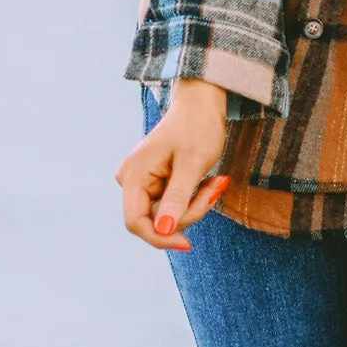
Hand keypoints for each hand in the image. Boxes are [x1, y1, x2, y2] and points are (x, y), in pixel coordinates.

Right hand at [115, 79, 229, 251]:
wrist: (202, 102)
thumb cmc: (198, 126)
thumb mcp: (192, 163)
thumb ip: (176, 198)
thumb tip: (162, 230)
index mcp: (133, 175)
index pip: (136, 222)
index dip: (160, 237)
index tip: (188, 243)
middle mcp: (131, 180)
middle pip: (156, 220)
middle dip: (188, 212)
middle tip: (215, 188)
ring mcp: (143, 181)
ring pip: (167, 215)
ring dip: (195, 204)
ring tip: (215, 180)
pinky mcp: (156, 182)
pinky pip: (173, 204)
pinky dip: (193, 198)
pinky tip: (208, 180)